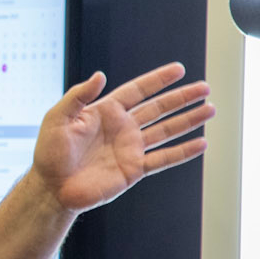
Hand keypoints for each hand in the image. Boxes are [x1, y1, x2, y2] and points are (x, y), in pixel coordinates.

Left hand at [29, 62, 213, 214]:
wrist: (51, 188)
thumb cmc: (49, 153)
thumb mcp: (57, 118)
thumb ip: (78, 96)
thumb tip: (100, 75)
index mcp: (105, 111)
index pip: (138, 90)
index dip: (158, 80)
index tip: (179, 70)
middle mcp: (122, 128)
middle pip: (158, 108)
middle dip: (182, 98)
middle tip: (204, 88)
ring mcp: (130, 148)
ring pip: (166, 131)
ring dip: (188, 120)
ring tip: (210, 109)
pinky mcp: (133, 170)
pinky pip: (163, 159)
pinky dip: (182, 152)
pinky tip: (201, 143)